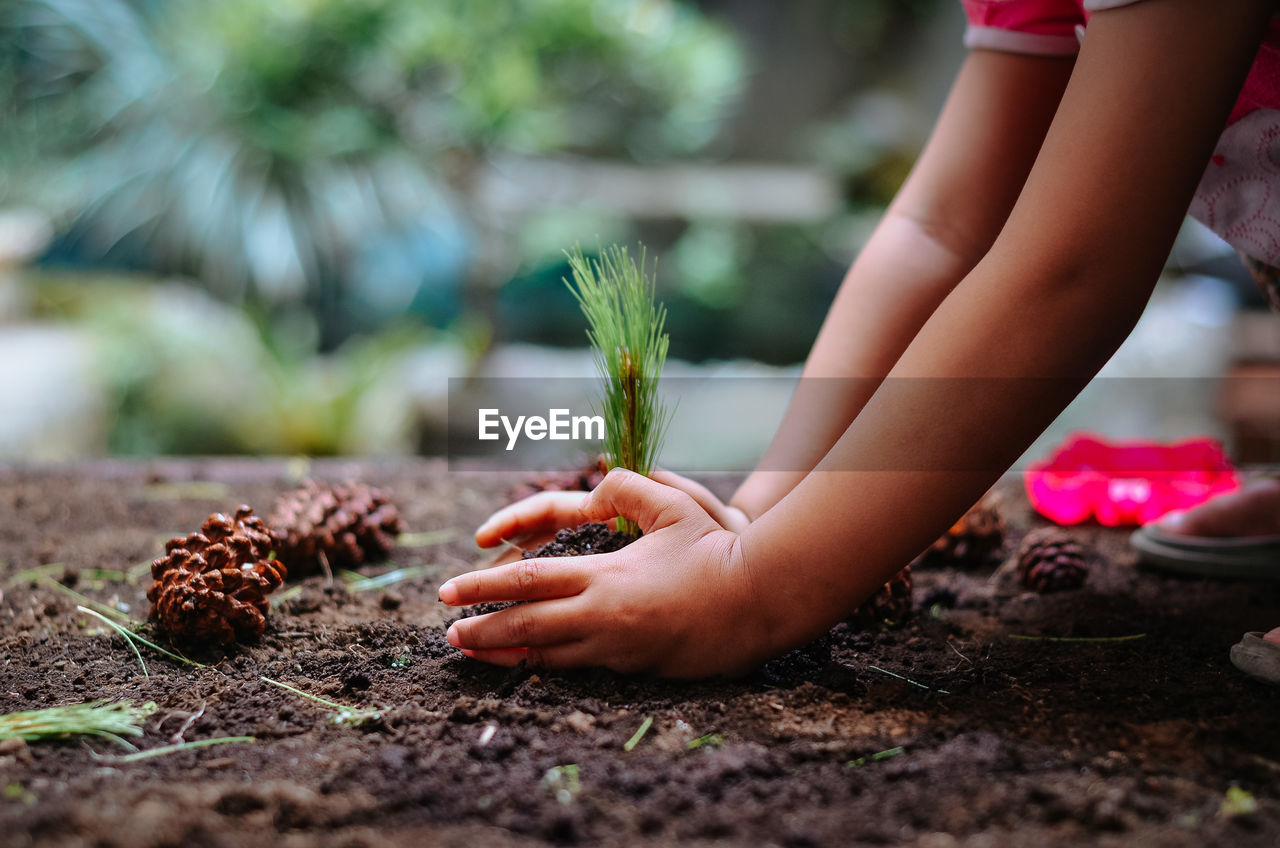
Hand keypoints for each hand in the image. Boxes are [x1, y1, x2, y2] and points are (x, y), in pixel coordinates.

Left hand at [442, 468, 771, 677]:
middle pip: (525, 627)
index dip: (482, 587)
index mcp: (604, 576)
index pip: (527, 582)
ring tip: (473, 652)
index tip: (448, 591)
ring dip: (504, 654)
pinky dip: (543, 667)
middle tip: (449, 632)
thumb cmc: (717, 548)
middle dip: (481, 628)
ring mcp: (618, 650)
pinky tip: (527, 665)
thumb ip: (626, 486)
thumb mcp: (673, 503)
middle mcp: (602, 618)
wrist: (760, 602)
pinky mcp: (636, 670)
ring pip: (546, 657)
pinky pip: (578, 669)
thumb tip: (591, 480)